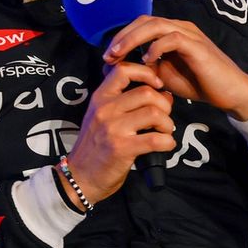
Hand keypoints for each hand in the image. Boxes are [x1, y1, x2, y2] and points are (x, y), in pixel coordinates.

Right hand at [61, 62, 175, 208]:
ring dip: (168, 124)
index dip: (146, 73)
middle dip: (164, 104)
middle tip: (164, 117)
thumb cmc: (95, 147)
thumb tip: (164, 94)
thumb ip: (128, 104)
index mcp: (100, 98)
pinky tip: (166, 145)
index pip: (123, 70)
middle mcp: (105, 109)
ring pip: (154, 113)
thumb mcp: (103, 118)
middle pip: (146, 92)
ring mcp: (113, 128)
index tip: (156, 85)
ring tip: (165, 132)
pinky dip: (168, 142)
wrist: (79, 177)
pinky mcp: (122, 148)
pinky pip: (156, 139)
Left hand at [102, 15, 247, 120]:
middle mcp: (179, 27)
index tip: (106, 57)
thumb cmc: (199, 83)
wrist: (229, 93)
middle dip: (122, 36)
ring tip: (119, 55)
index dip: (121, 37)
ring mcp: (189, 34)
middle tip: (107, 55)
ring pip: (155, 25)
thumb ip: (146, 68)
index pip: (140, 25)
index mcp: (171, 32)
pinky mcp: (197, 46)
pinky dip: (156, 48)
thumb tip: (120, 67)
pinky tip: (146, 61)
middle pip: (144, 20)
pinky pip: (172, 38)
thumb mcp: (165, 75)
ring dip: (133, 39)